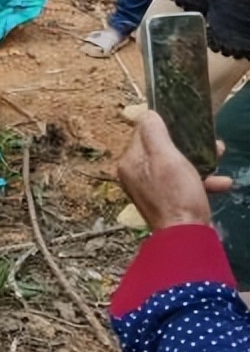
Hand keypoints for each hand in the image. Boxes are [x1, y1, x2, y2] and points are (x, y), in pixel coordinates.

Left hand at [117, 111, 230, 230]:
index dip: (166, 127)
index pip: (143, 133)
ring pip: (177, 165)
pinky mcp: (169, 201)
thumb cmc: (176, 195)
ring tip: (219, 156)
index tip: (188, 125)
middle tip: (212, 143)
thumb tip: (147, 114)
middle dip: (189, 145)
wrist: (186, 237)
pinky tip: (221, 183)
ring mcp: (152, 189)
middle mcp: (137, 175)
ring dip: (201, 161)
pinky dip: (203, 181)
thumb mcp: (166, 158)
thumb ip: (155, 134)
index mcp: (130, 163)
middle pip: (163, 149)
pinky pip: (184, 184)